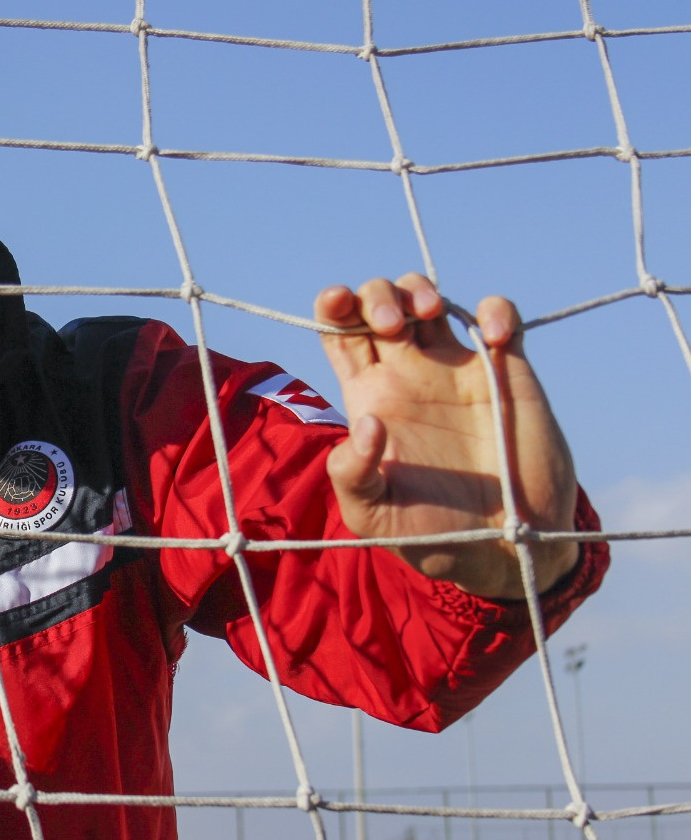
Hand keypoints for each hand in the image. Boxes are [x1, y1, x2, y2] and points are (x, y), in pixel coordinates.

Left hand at [315, 274, 578, 599]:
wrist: (504, 550)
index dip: (332, 306)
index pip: (339, 332)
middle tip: (389, 325)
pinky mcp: (507, 373)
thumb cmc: (432, 535)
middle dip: (376, 294)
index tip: (335, 301)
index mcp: (371, 398)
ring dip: (423, 290)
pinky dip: (496, 311)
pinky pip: (501, 318)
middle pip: (379, 303)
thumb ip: (352, 475)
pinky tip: (496, 338)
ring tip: (427, 315)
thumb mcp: (374, 515)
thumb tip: (367, 423)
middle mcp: (409, 375)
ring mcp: (457, 370)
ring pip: (431, 299)